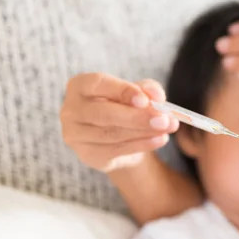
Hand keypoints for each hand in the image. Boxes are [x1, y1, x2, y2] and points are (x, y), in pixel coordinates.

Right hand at [60, 72, 178, 172]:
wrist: (120, 137)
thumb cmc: (125, 106)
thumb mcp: (138, 92)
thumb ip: (147, 89)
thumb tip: (156, 96)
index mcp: (80, 85)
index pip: (98, 84)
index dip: (122, 91)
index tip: (145, 100)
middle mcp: (71, 109)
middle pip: (104, 114)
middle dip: (138, 117)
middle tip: (165, 119)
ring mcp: (75, 135)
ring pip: (112, 134)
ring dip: (144, 132)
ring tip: (167, 128)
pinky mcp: (87, 154)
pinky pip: (116, 150)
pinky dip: (142, 145)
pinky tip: (160, 139)